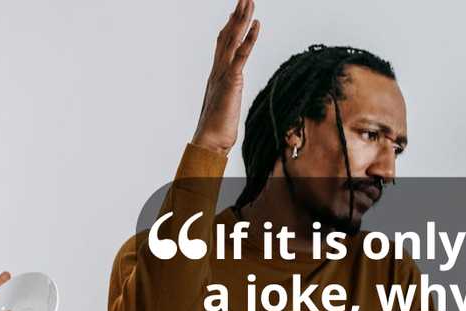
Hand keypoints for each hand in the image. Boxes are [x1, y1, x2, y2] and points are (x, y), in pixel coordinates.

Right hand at [192, 0, 260, 153]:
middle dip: (236, 16)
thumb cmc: (216, 132)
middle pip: (227, 36)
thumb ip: (227, 98)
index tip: (235, 13)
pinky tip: (256, 24)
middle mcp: (217, 71)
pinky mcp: (231, 81)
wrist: (209, 142)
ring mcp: (223, 74)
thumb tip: (229, 100)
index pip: (222, 46)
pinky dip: (249, 38)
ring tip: (249, 1)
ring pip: (233, 40)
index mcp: (216, 76)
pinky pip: (242, 55)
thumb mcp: (224, 109)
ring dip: (242, 19)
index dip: (229, 28)